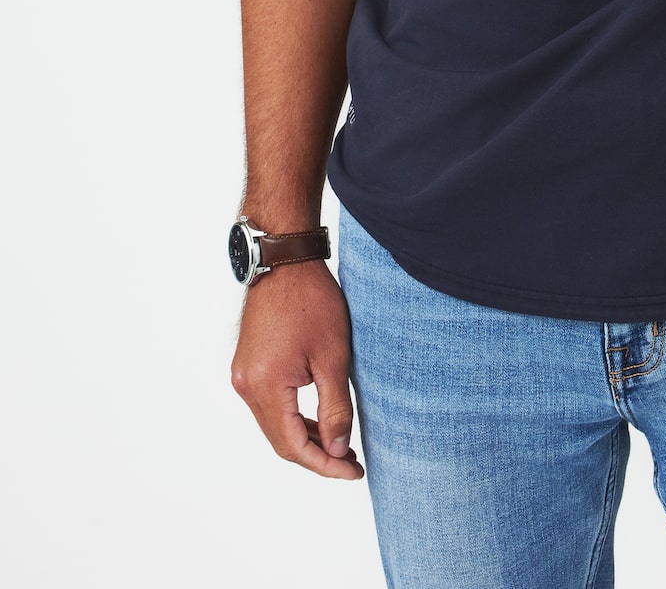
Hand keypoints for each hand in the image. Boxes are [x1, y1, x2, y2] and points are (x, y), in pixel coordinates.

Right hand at [231, 260, 364, 479]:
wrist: (285, 262)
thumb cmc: (312, 301)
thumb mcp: (333, 356)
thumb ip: (334, 408)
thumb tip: (336, 450)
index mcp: (265, 386)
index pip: (293, 446)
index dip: (324, 465)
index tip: (354, 471)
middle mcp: (245, 386)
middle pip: (280, 440)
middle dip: (316, 455)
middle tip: (351, 462)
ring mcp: (242, 376)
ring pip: (274, 425)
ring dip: (305, 438)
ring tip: (339, 444)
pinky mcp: (247, 366)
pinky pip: (269, 406)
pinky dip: (293, 418)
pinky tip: (317, 420)